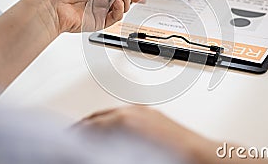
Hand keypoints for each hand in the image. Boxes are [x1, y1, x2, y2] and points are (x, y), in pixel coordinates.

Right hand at [74, 106, 220, 163]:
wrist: (197, 156)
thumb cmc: (169, 156)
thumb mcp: (126, 152)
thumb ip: (105, 145)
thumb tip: (93, 149)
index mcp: (124, 119)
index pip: (89, 125)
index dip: (76, 134)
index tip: (70, 140)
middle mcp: (133, 111)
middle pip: (98, 117)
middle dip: (84, 128)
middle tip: (74, 138)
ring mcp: (143, 111)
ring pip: (111, 115)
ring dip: (98, 124)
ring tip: (90, 137)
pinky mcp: (152, 115)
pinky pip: (126, 115)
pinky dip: (113, 123)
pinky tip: (113, 134)